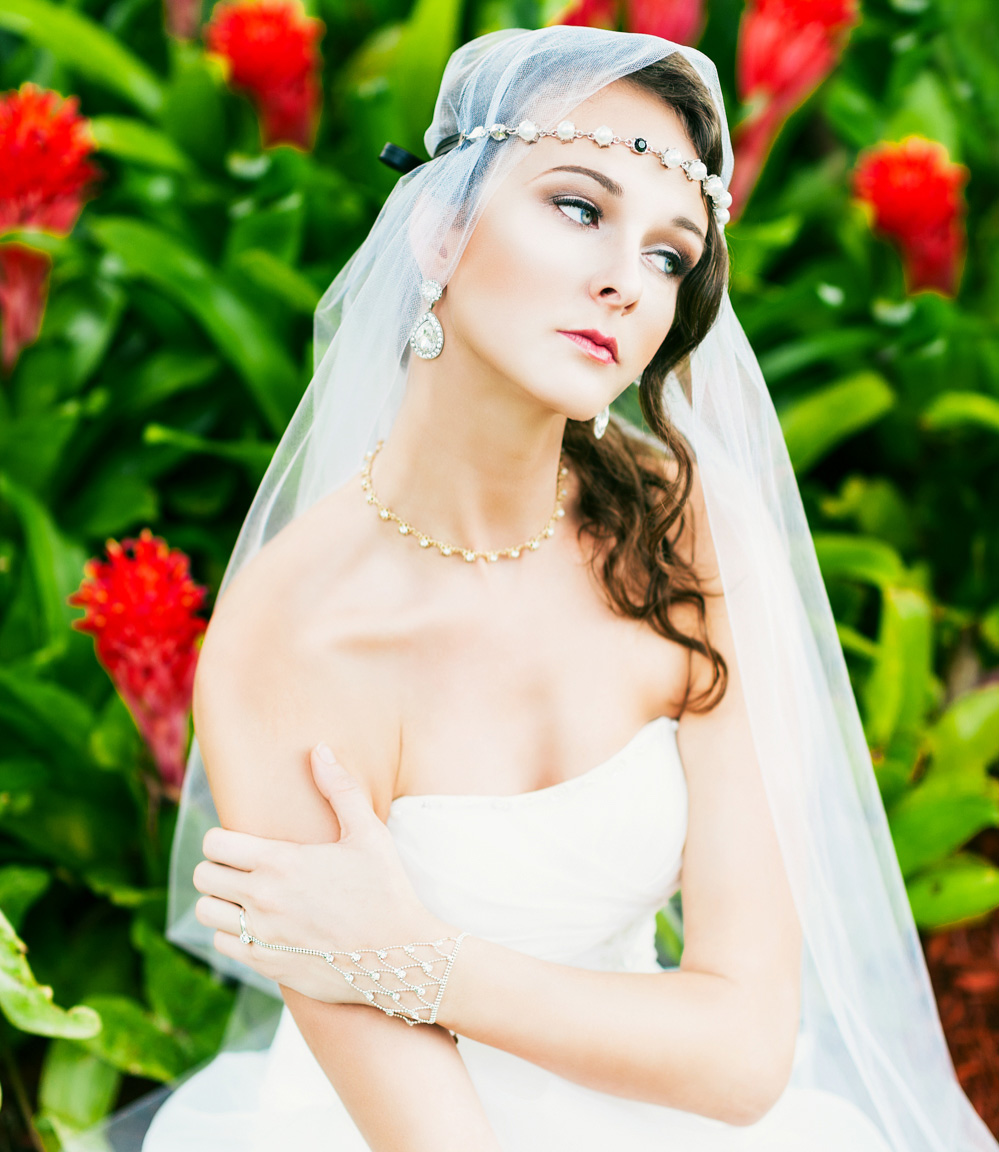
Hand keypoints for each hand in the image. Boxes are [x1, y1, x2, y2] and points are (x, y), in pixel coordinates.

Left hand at [193, 742, 457, 1006]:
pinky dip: (232, 934)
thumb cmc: (386, 889)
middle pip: (203, 876)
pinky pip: (222, 945)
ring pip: (205, 912)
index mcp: (280, 861)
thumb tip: (319, 749)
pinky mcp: (266, 964)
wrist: (399, 956)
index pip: (214, 843)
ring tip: (243, 897)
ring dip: (220, 902)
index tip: (240, 841)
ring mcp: (262, 935)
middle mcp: (262, 898)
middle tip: (241, 867)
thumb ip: (340, 789)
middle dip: (217, 867)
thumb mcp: (369, 833)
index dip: (222, 839)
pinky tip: (257, 926)